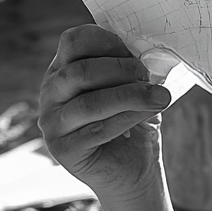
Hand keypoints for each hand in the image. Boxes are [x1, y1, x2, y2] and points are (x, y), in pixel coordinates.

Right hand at [38, 24, 171, 201]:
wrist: (133, 169)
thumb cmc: (133, 122)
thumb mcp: (134, 87)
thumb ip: (133, 69)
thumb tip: (148, 53)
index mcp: (65, 68)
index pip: (74, 41)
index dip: (108, 42)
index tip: (136, 53)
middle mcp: (51, 92)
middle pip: (81, 71)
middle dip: (123, 70)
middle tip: (149, 77)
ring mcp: (53, 122)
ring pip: (90, 102)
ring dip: (131, 96)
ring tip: (160, 97)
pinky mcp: (63, 150)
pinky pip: (98, 130)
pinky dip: (128, 118)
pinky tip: (149, 114)